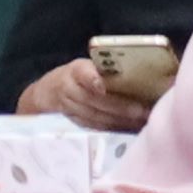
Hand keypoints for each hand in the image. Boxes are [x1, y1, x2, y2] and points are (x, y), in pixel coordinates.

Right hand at [20, 57, 151, 133]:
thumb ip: (107, 70)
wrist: (50, 91)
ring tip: (141, 120)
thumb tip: (141, 72)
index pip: (82, 74)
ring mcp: (70, 108)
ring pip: (96, 116)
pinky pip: (96, 126)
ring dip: (120, 120)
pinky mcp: (75, 122)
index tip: (101, 85)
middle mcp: (70, 89)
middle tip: (142, 110)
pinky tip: (130, 127)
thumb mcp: (87, 65)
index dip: (91, 79)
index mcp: (76, 70)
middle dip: (119, 107)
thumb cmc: (80, 75)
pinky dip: (114, 128)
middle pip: (94, 100)